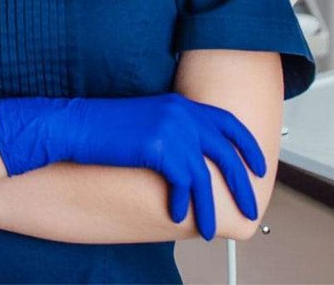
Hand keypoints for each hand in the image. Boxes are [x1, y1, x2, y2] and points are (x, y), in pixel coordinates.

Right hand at [0, 93, 266, 239]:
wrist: (74, 125)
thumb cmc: (103, 126)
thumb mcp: (146, 119)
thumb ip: (174, 130)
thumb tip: (195, 158)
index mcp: (180, 104)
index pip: (228, 124)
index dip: (248, 147)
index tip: (258, 168)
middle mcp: (182, 113)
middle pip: (226, 153)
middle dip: (241, 185)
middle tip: (249, 208)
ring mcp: (173, 130)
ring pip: (206, 177)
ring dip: (210, 207)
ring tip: (209, 230)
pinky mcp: (161, 148)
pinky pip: (183, 184)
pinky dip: (182, 203)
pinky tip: (177, 215)